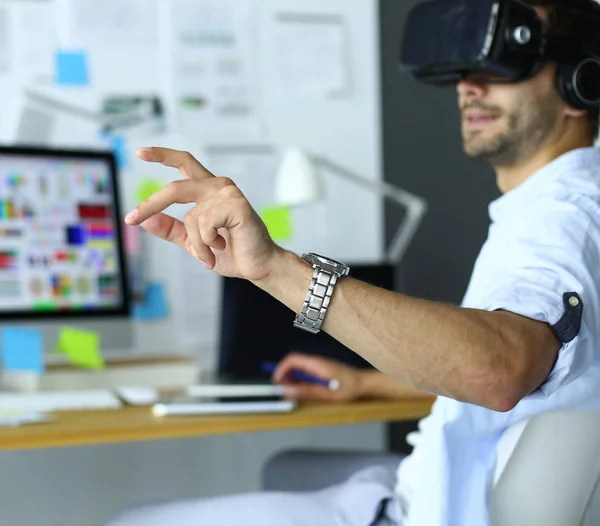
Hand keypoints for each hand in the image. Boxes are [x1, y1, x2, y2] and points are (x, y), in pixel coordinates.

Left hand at [124, 147, 278, 282]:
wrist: (257, 266)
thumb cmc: (231, 252)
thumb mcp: (193, 242)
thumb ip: (171, 229)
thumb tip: (144, 220)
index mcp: (208, 191)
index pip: (184, 163)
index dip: (162, 155)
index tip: (139, 152)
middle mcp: (217, 186)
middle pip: (175, 188)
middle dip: (151, 204)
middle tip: (131, 219)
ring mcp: (227, 193)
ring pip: (191, 217)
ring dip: (197, 243)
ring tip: (213, 252)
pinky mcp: (236, 204)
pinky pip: (205, 224)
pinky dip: (208, 243)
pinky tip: (224, 244)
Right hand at [272, 353, 364, 401]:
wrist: (364, 383)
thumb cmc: (348, 387)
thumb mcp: (325, 392)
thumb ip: (305, 391)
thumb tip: (288, 391)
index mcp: (316, 364)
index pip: (292, 359)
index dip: (281, 369)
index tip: (276, 381)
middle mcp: (316, 362)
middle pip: (294, 364)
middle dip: (285, 376)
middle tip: (284, 390)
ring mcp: (319, 366)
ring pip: (299, 369)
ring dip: (293, 379)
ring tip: (293, 393)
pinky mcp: (322, 371)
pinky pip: (307, 372)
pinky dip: (301, 381)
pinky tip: (304, 390)